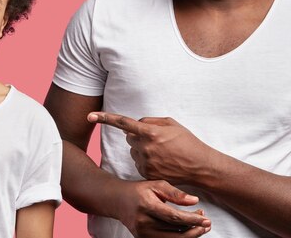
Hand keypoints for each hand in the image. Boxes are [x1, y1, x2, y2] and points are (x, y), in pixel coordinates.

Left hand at [88, 112, 213, 184]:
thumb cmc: (187, 142)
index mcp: (151, 132)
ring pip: (134, 151)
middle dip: (137, 136)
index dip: (105, 118)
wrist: (200, 167)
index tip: (90, 116)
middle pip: (129, 137)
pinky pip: (139, 163)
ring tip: (162, 152)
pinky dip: (146, 161)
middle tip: (155, 139)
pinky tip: (162, 162)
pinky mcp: (146, 173)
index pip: (123, 123)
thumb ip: (150, 121)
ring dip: (142, 149)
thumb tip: (134, 124)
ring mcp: (145, 162)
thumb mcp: (172, 124)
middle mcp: (145, 147)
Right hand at [112, 179, 210, 236]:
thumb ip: (175, 193)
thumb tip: (195, 201)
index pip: (174, 217)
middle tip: (207, 223)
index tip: (205, 218)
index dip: (192, 220)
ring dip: (190, 236)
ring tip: (201, 228)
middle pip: (175, 231)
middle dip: (195, 229)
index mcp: (147, 205)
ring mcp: (143, 234)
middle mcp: (144, 222)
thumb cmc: (140, 191)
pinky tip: (188, 231)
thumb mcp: (157, 185)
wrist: (119, 201)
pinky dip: (179, 237)